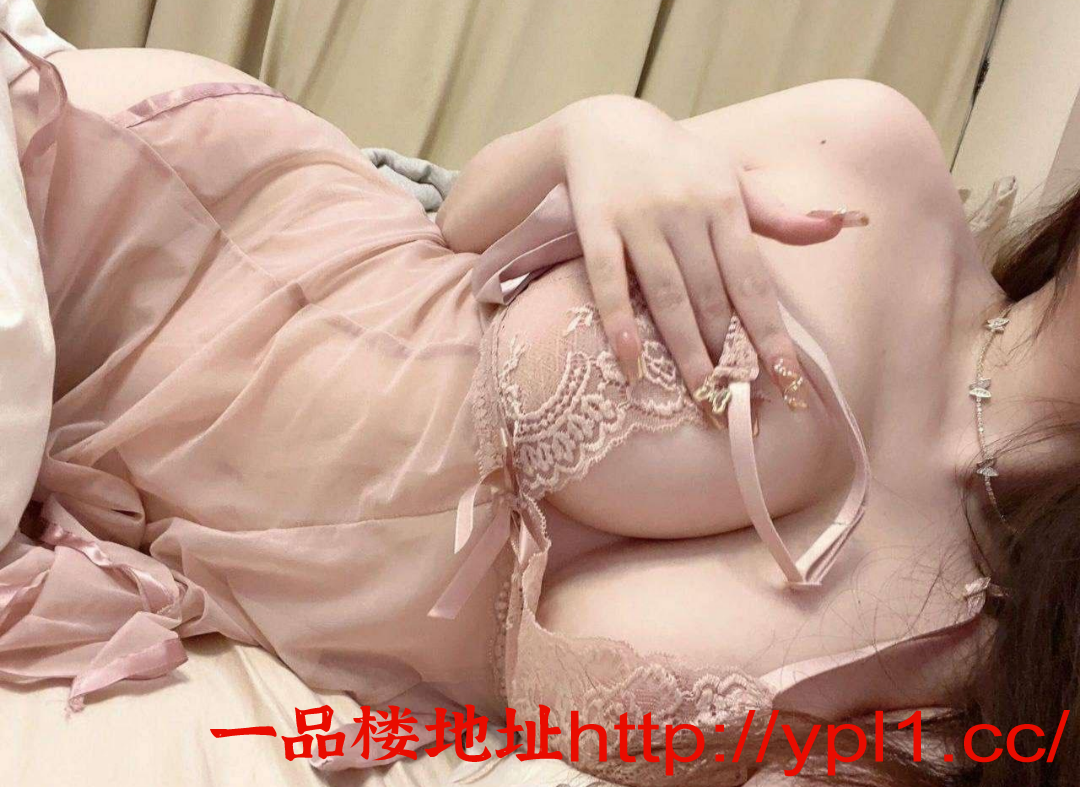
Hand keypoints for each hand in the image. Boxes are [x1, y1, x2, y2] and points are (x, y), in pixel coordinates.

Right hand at [554, 95, 867, 411]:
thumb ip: (778, 214)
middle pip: (711, 298)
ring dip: (685, 352)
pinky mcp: (596, 225)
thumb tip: (840, 225)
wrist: (603, 123)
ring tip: (702, 398)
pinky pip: (607, 281)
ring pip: (667, 296)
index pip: (753, 283)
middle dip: (728, 357)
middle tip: (739, 411)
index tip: (788, 383)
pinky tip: (631, 364)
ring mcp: (639, 219)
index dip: (771, 335)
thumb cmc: (677, 159)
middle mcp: (686, 212)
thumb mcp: (730, 178)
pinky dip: (619, 323)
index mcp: (724, 203)